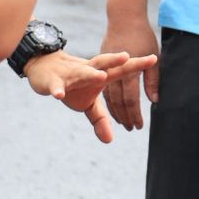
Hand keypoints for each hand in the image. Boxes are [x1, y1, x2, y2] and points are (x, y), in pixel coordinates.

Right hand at [25, 49, 159, 142]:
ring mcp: (70, 75)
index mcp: (99, 75)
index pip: (121, 70)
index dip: (136, 65)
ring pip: (82, 73)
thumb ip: (100, 119)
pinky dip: (58, 90)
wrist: (44, 67)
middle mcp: (87, 71)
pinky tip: (60, 96)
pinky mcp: (54, 81)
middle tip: (129, 57)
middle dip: (116, 62)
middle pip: (104, 65)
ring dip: (91, 74)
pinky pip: (56, 85)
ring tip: (102, 77)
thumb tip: (109, 140)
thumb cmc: (74, 85)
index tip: (154, 58)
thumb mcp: (88, 103)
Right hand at [101, 16, 160, 130]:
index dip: (135, 114)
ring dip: (115, 111)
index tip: (140, 125)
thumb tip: (154, 100)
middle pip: (118, 100)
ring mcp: (105, 67)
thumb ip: (153, 80)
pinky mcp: (99, 64)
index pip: (131, 99)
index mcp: (129, 70)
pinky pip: (101, 87)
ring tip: (124, 123)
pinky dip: (107, 100)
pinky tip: (113, 108)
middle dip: (125, 116)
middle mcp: (114, 71)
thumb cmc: (143, 36)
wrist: (124, 18)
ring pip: (107, 96)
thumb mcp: (154, 56)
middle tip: (132, 128)